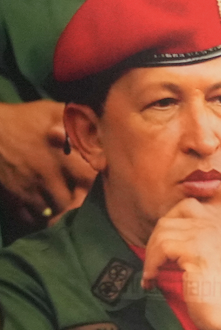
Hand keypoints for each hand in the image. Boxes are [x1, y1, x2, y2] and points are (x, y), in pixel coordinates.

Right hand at [0, 99, 93, 228]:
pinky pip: (28, 217)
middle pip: (70, 201)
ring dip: (57, 210)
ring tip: (60, 203)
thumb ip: (79, 120)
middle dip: (76, 201)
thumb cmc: (23, 118)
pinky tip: (42, 210)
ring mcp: (27, 188)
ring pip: (50, 212)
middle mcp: (45, 176)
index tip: (91, 178)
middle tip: (77, 196)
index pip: (87, 178)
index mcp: (60, 156)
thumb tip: (101, 132)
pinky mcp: (11, 195)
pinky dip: (37, 218)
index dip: (92, 181)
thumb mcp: (53, 111)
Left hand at [140, 198, 220, 329]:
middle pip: (168, 221)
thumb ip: (199, 240)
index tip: (161, 246)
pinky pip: (162, 248)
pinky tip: (152, 279)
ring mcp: (208, 237)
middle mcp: (216, 227)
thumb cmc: (213, 292)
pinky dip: (151, 265)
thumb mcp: (208, 258)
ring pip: (162, 234)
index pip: (186, 206)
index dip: (167, 222)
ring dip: (150, 256)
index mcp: (220, 227)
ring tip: (151, 274)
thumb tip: (178, 226)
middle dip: (153, 243)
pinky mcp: (197, 250)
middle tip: (152, 264)